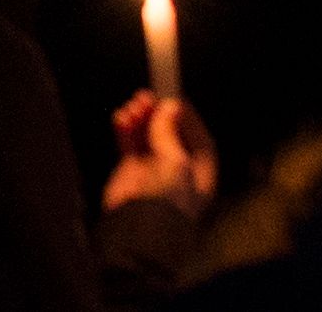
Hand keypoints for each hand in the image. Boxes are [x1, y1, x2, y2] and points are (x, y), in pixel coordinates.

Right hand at [102, 90, 217, 220]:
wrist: (139, 224)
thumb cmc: (167, 199)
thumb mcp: (176, 161)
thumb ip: (169, 131)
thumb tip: (169, 106)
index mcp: (199, 170)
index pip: (198, 137)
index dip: (186, 117)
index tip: (174, 98)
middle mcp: (178, 168)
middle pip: (170, 133)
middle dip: (159, 114)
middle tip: (147, 98)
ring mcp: (154, 168)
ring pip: (148, 134)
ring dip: (140, 118)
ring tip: (133, 108)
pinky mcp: (132, 169)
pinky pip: (129, 142)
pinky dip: (125, 128)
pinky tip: (121, 119)